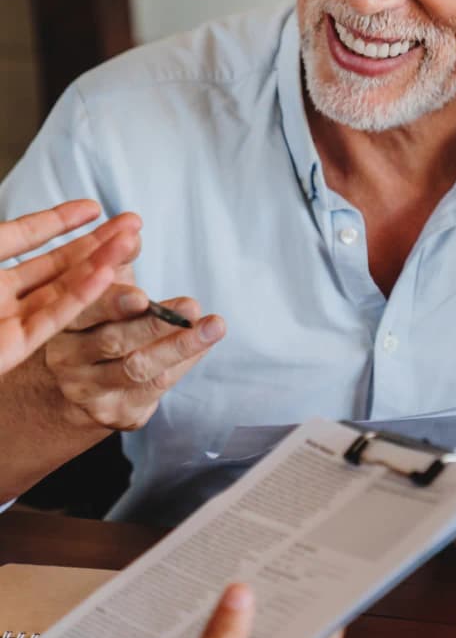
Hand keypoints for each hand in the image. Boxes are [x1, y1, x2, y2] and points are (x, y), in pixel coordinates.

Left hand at [0, 201, 140, 375]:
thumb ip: (12, 235)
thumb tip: (42, 215)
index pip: (28, 237)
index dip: (61, 221)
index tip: (94, 207)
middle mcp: (0, 296)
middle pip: (56, 265)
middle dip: (95, 243)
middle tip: (133, 225)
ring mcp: (9, 322)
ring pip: (62, 290)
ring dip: (98, 265)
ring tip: (131, 241)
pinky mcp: (13, 348)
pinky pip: (52, 319)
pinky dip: (80, 297)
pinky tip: (106, 274)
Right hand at [44, 271, 225, 433]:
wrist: (78, 383)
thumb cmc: (97, 319)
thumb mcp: (101, 285)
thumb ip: (114, 255)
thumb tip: (131, 226)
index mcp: (59, 320)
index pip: (84, 310)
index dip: (112, 303)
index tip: (143, 295)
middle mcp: (65, 358)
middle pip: (113, 341)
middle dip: (155, 324)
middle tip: (191, 306)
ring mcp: (88, 389)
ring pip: (137, 367)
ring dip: (180, 346)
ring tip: (215, 326)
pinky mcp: (113, 411)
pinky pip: (153, 387)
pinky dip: (183, 363)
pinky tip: (205, 343)